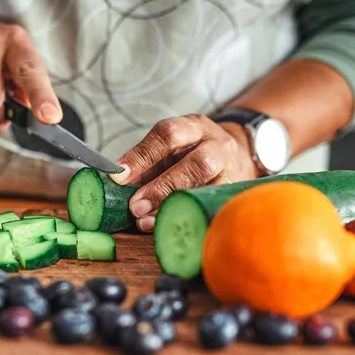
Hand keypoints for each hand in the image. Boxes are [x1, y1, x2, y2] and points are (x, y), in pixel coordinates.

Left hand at [110, 115, 258, 231]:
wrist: (238, 155)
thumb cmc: (193, 153)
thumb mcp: (171, 149)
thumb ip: (145, 164)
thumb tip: (117, 183)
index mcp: (194, 128)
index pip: (168, 135)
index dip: (141, 156)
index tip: (119, 177)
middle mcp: (217, 146)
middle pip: (197, 163)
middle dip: (162, 187)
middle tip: (136, 206)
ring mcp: (231, 171)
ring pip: (208, 187)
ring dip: (173, 206)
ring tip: (147, 221)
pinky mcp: (234, 194)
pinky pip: (211, 208)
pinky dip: (187, 218)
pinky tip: (169, 227)